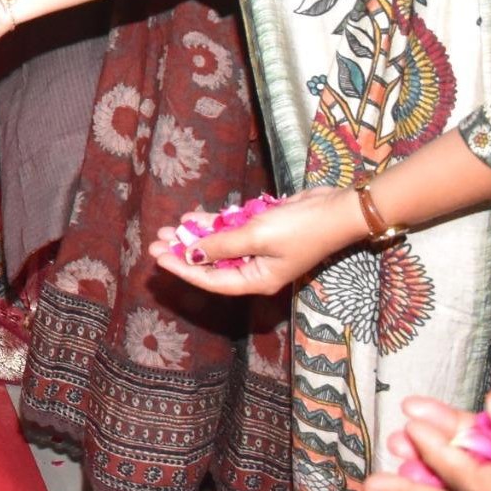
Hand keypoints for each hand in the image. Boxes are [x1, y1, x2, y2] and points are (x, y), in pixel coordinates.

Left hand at [146, 184, 368, 294]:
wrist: (335, 209)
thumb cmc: (299, 228)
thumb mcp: (255, 236)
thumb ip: (222, 245)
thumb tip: (191, 254)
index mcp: (257, 280)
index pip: (211, 281)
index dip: (183, 269)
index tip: (158, 258)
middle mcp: (256, 269)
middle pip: (212, 265)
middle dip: (183, 253)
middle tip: (155, 241)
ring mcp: (259, 250)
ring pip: (218, 246)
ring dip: (194, 237)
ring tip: (167, 228)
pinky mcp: (262, 231)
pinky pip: (231, 230)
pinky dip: (213, 224)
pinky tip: (191, 218)